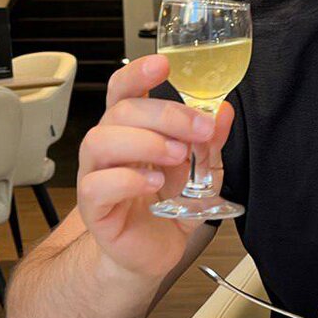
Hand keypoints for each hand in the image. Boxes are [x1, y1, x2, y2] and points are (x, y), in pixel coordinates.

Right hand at [77, 56, 234, 279]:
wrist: (153, 253)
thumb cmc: (168, 207)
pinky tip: (154, 183)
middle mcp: (110, 147)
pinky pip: (97, 184)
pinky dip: (129, 179)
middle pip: (121, 111)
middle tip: (198, 128)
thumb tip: (223, 112)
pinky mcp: (94, 207)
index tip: (163, 65)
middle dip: (164, 114)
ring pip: (101, 141)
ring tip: (176, 155)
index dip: (138, 73)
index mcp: (133, 130)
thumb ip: (210, 142)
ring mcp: (97, 175)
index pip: (124, 90)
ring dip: (145, 142)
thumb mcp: (201, 171)